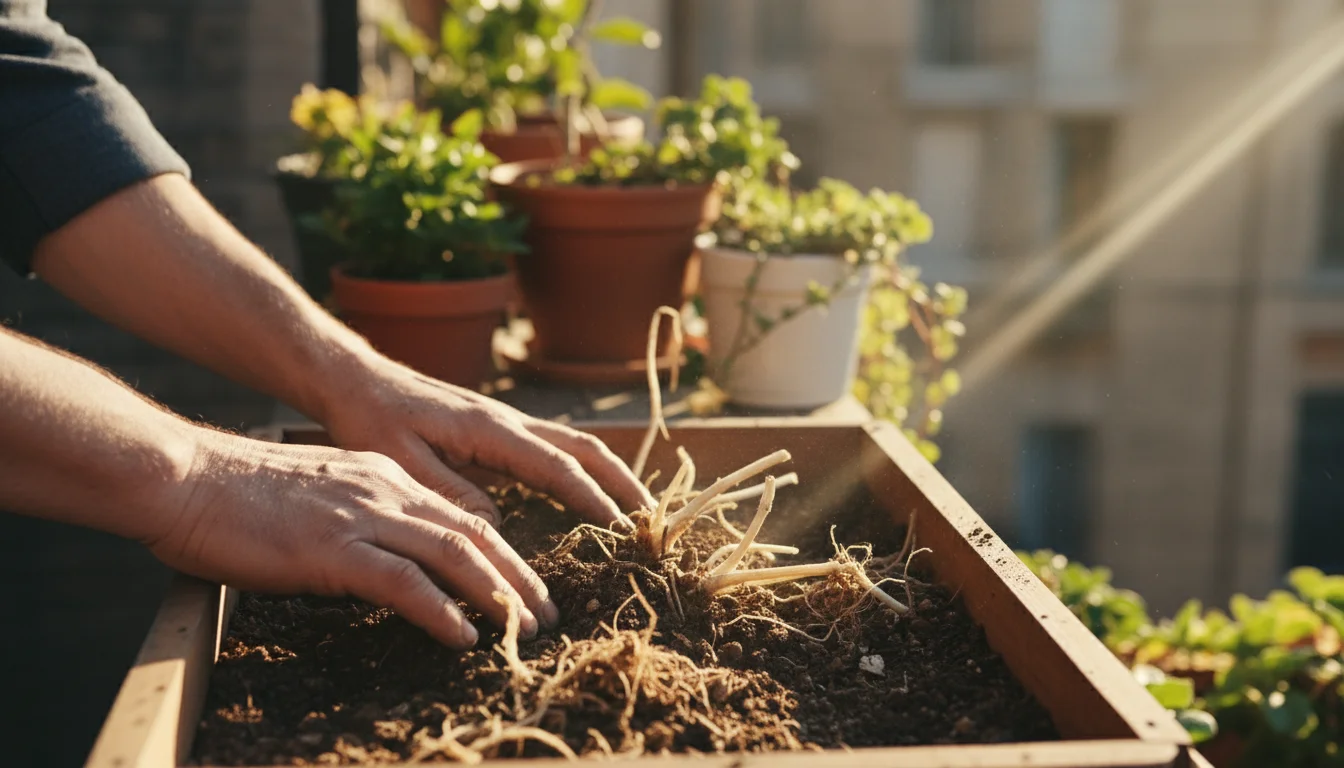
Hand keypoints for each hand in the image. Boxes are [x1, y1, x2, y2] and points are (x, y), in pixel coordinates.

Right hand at [150, 430, 553, 648]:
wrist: (184, 476)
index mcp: (383, 478)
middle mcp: (384, 491)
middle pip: (474, 534)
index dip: (501, 553)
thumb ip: (361, 522)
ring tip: (525, 627)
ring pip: (452, 554)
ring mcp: (360, 517)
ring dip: (498, 594)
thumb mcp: (320, 499)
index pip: (461, 515)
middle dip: (518, 576)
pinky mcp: (332, 547)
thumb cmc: (239, 495)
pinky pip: (403, 582)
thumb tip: (389, 562)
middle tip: (546, 614)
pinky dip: (441, 610)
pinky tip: (463, 635)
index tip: (526, 585)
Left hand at [318, 361, 654, 528]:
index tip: (622, 526)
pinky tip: (589, 492)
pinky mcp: (497, 430)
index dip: (593, 497)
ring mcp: (505, 423)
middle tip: (651, 519)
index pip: (556, 465)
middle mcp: (507, 421)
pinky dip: (583, 469)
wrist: (356, 380)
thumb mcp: (399, 462)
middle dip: (622, 481)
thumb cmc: (371, 420)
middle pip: (582, 448)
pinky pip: (553, 448)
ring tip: (635, 510)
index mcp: (489, 429)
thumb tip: (496, 527)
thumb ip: (449, 491)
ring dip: (609, 474)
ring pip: (574, 445)